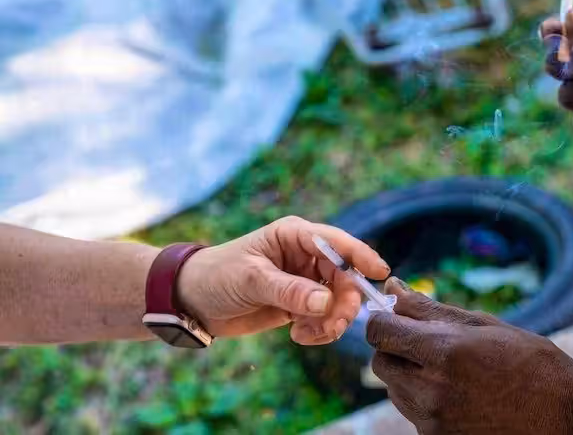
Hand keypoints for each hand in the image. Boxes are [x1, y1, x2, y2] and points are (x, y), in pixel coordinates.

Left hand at [176, 216, 389, 344]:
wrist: (191, 301)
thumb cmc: (216, 276)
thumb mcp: (251, 280)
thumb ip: (289, 290)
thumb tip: (326, 302)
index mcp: (295, 236)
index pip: (337, 243)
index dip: (361, 256)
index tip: (380, 273)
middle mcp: (304, 256)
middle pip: (344, 277)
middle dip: (344, 302)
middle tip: (333, 324)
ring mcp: (304, 281)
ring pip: (337, 301)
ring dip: (331, 321)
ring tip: (310, 334)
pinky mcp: (299, 304)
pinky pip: (324, 318)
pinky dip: (319, 330)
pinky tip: (298, 336)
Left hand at [366, 278, 572, 433]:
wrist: (564, 414)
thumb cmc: (529, 361)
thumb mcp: (482, 325)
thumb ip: (429, 309)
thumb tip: (393, 288)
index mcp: (443, 352)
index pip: (380, 332)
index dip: (383, 321)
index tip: (395, 318)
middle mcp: (432, 390)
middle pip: (381, 363)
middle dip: (395, 349)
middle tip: (424, 344)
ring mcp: (433, 422)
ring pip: (395, 391)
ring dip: (409, 376)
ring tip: (451, 372)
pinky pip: (414, 414)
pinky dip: (425, 401)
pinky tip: (459, 396)